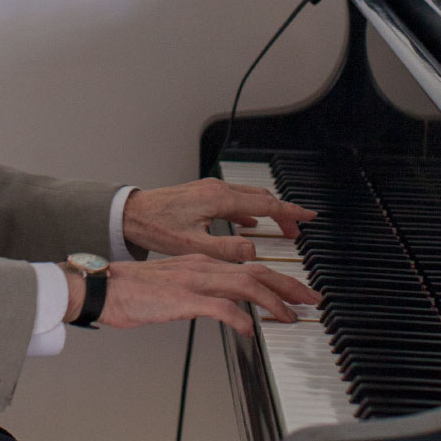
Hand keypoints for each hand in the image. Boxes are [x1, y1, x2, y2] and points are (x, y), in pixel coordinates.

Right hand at [62, 255, 319, 334]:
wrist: (102, 287)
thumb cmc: (131, 292)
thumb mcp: (172, 286)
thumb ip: (199, 293)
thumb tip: (223, 309)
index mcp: (200, 262)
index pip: (248, 266)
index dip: (277, 280)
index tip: (295, 294)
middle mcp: (202, 266)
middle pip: (256, 271)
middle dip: (288, 286)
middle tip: (310, 300)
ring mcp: (193, 281)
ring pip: (245, 284)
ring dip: (273, 301)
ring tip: (291, 316)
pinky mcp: (182, 299)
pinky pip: (219, 307)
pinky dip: (239, 317)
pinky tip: (250, 329)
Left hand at [121, 179, 315, 261]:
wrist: (130, 214)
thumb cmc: (156, 227)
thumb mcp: (193, 245)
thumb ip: (226, 249)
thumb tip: (253, 251)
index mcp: (220, 199)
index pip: (266, 204)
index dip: (291, 212)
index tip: (309, 217)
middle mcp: (218, 190)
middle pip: (262, 198)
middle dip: (284, 213)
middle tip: (299, 229)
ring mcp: (210, 190)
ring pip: (249, 197)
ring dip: (268, 211)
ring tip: (280, 227)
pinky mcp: (202, 194)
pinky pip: (235, 200)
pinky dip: (250, 210)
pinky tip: (249, 222)